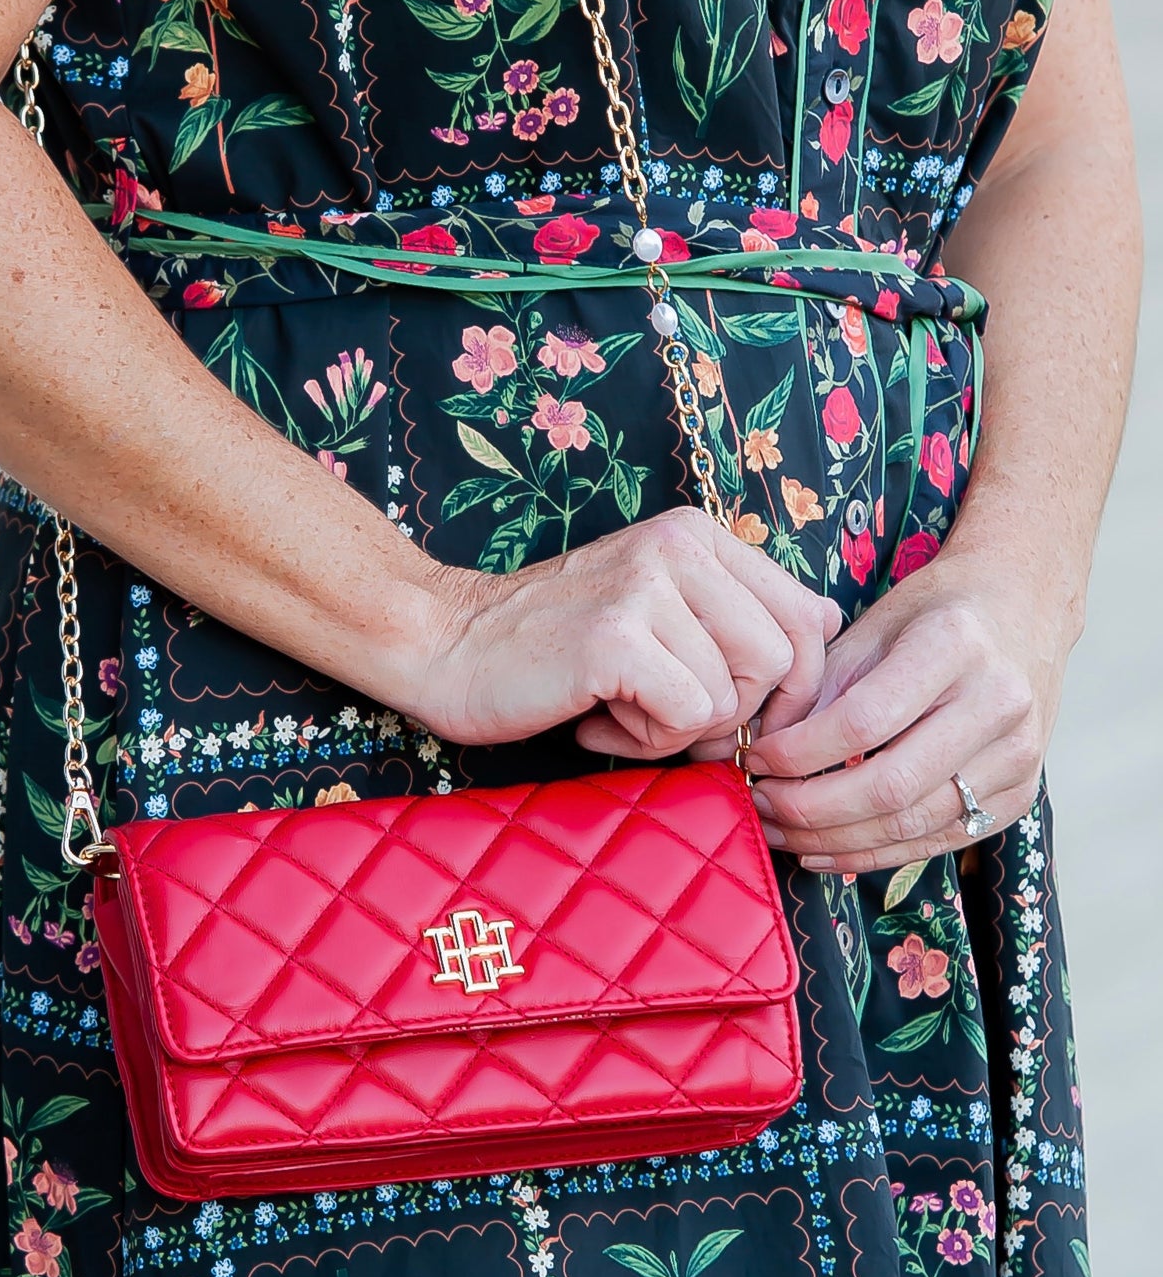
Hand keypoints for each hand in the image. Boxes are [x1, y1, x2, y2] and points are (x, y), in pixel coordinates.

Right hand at [414, 507, 842, 756]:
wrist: (446, 645)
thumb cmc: (557, 642)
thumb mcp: (658, 605)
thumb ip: (736, 612)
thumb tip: (830, 626)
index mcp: (699, 536)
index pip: (811, 619)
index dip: (791, 688)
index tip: (737, 713)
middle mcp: (681, 547)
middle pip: (782, 664)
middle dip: (735, 714)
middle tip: (665, 713)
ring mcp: (647, 589)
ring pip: (732, 699)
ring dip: (679, 730)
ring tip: (620, 706)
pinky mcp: (615, 638)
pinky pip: (685, 719)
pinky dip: (644, 741)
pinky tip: (597, 718)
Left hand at [742, 546, 1068, 872]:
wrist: (1026, 604)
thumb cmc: (937, 610)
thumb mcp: (874, 625)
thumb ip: (822, 686)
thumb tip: (765, 748)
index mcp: (955, 646)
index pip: (863, 721)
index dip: (799, 752)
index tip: (756, 758)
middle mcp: (998, 704)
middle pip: (890, 785)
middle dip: (810, 807)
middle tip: (760, 802)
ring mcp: (1018, 756)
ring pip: (912, 824)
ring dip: (834, 839)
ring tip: (780, 828)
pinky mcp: (1020, 794)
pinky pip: (938, 840)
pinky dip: (874, 853)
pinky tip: (824, 848)